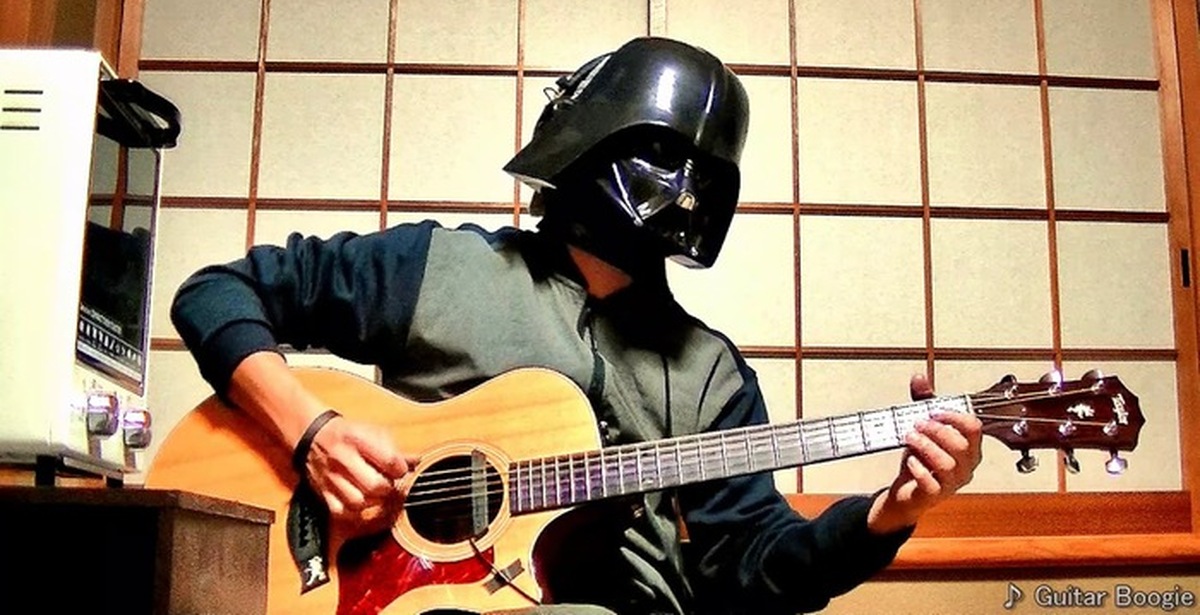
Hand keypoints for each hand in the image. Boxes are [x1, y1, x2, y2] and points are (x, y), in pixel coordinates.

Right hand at [303, 416, 413, 532]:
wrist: (314, 435)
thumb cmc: (348, 434)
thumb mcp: (374, 432)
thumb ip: (395, 448)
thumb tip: (416, 462)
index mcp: (357, 439)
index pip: (389, 461)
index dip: (401, 469)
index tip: (402, 470)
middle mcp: (343, 459)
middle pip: (374, 485)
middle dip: (390, 489)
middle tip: (393, 486)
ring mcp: (332, 478)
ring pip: (358, 502)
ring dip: (374, 502)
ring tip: (379, 495)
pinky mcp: (324, 492)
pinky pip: (342, 511)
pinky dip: (356, 512)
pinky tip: (364, 503)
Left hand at [867, 374, 982, 534]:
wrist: (907, 491)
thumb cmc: (921, 457)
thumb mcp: (923, 427)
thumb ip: (922, 402)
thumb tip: (919, 377)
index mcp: (969, 447)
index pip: (974, 428)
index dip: (954, 417)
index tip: (933, 411)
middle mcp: (966, 466)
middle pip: (960, 445)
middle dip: (937, 431)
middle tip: (917, 424)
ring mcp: (953, 483)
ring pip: (947, 464)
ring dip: (926, 447)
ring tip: (909, 438)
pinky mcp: (935, 495)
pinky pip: (931, 484)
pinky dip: (919, 470)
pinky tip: (909, 460)